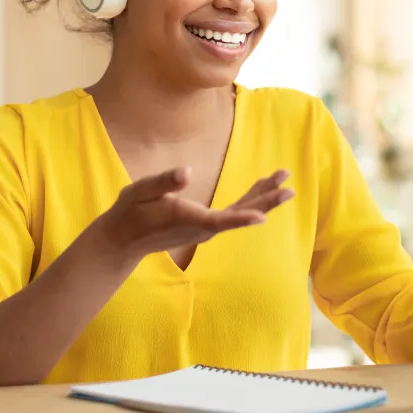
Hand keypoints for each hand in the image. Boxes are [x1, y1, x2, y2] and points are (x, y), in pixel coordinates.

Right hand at [92, 167, 294, 262]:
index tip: (263, 217)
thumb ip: (162, 183)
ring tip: (283, 180)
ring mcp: (206, 229)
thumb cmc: (130, 212)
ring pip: (240, 213)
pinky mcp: (206, 226)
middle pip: (239, 215)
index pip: (218, 221)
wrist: (124, 240)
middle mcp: (202, 229)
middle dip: (265, 199)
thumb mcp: (139, 192)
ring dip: (263, 197)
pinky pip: (234, 213)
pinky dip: (250, 200)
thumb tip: (185, 173)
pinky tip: (261, 190)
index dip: (240, 218)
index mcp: (187, 219)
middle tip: (288, 184)